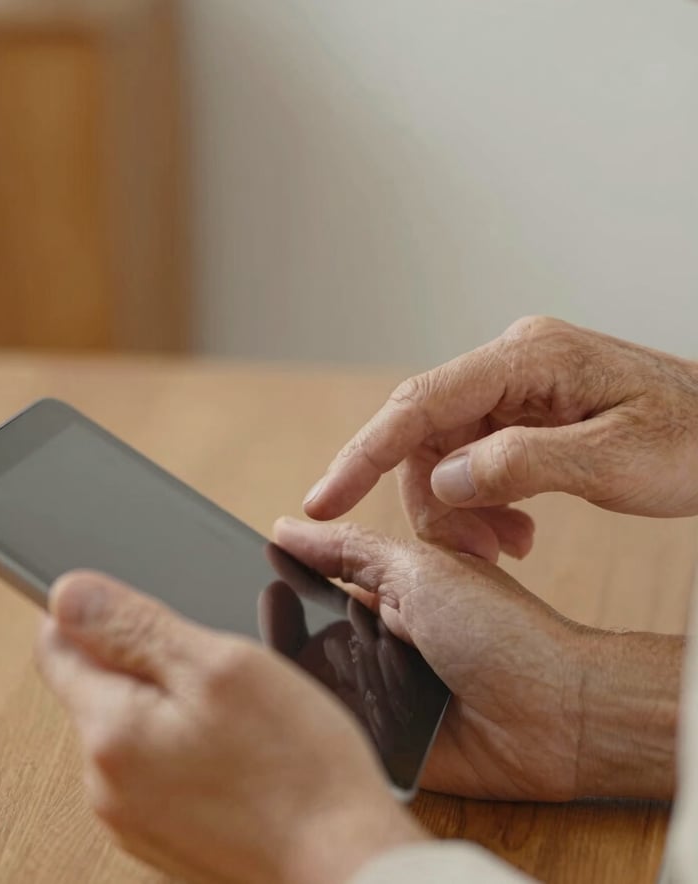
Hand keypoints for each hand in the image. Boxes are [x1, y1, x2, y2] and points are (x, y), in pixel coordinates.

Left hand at [36, 572, 425, 883]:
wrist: (344, 860)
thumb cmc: (297, 767)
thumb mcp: (220, 666)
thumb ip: (135, 627)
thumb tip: (68, 594)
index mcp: (110, 734)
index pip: (58, 647)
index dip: (101, 614)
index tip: (151, 615)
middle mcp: (106, 785)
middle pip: (101, 686)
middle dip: (152, 661)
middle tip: (218, 668)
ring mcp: (134, 817)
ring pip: (136, 724)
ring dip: (176, 703)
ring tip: (239, 714)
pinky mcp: (165, 834)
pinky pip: (160, 765)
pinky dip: (191, 744)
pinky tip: (239, 749)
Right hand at [274, 517, 682, 801]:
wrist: (554, 715)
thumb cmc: (500, 630)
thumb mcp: (419, 570)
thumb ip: (351, 551)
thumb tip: (287, 528)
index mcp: (388, 592)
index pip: (315, 580)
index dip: (279, 579)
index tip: (233, 572)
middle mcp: (379, 639)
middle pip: (308, 632)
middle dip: (283, 630)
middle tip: (245, 621)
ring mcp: (382, 690)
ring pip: (316, 682)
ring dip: (304, 678)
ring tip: (276, 670)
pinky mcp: (385, 739)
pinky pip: (339, 728)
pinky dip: (324, 720)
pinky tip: (301, 713)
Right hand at [302, 316, 697, 560]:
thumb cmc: (696, 438)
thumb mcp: (612, 461)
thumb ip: (518, 464)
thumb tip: (444, 480)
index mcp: (527, 358)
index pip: (419, 403)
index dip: (363, 455)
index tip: (323, 501)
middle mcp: (512, 364)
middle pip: (426, 434)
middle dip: (433, 501)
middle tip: (473, 555)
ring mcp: (517, 387)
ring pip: (447, 452)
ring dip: (461, 509)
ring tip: (506, 548)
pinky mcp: (525, 412)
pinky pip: (477, 458)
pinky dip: (482, 502)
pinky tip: (514, 532)